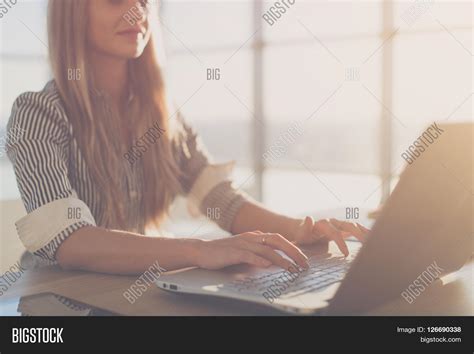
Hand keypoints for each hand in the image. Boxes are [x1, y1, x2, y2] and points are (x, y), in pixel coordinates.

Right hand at [194, 231, 308, 270]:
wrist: (202, 250)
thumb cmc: (224, 253)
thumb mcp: (245, 250)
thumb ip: (258, 253)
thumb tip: (274, 261)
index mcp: (256, 236)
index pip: (279, 239)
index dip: (293, 248)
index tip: (304, 259)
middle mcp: (252, 237)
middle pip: (277, 240)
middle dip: (293, 251)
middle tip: (304, 263)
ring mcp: (243, 243)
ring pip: (266, 249)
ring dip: (281, 259)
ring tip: (292, 268)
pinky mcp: (233, 252)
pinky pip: (249, 255)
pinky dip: (259, 260)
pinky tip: (267, 265)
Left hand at [290, 216, 369, 256]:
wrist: (303, 229)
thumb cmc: (303, 234)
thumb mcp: (301, 233)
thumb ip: (305, 227)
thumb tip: (310, 217)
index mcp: (323, 224)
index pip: (335, 233)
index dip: (341, 243)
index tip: (346, 255)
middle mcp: (333, 221)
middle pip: (348, 225)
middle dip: (358, 234)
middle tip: (367, 245)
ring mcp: (339, 224)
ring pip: (354, 226)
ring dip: (364, 232)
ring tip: (375, 240)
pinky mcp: (343, 228)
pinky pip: (356, 228)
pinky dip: (364, 232)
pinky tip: (373, 237)